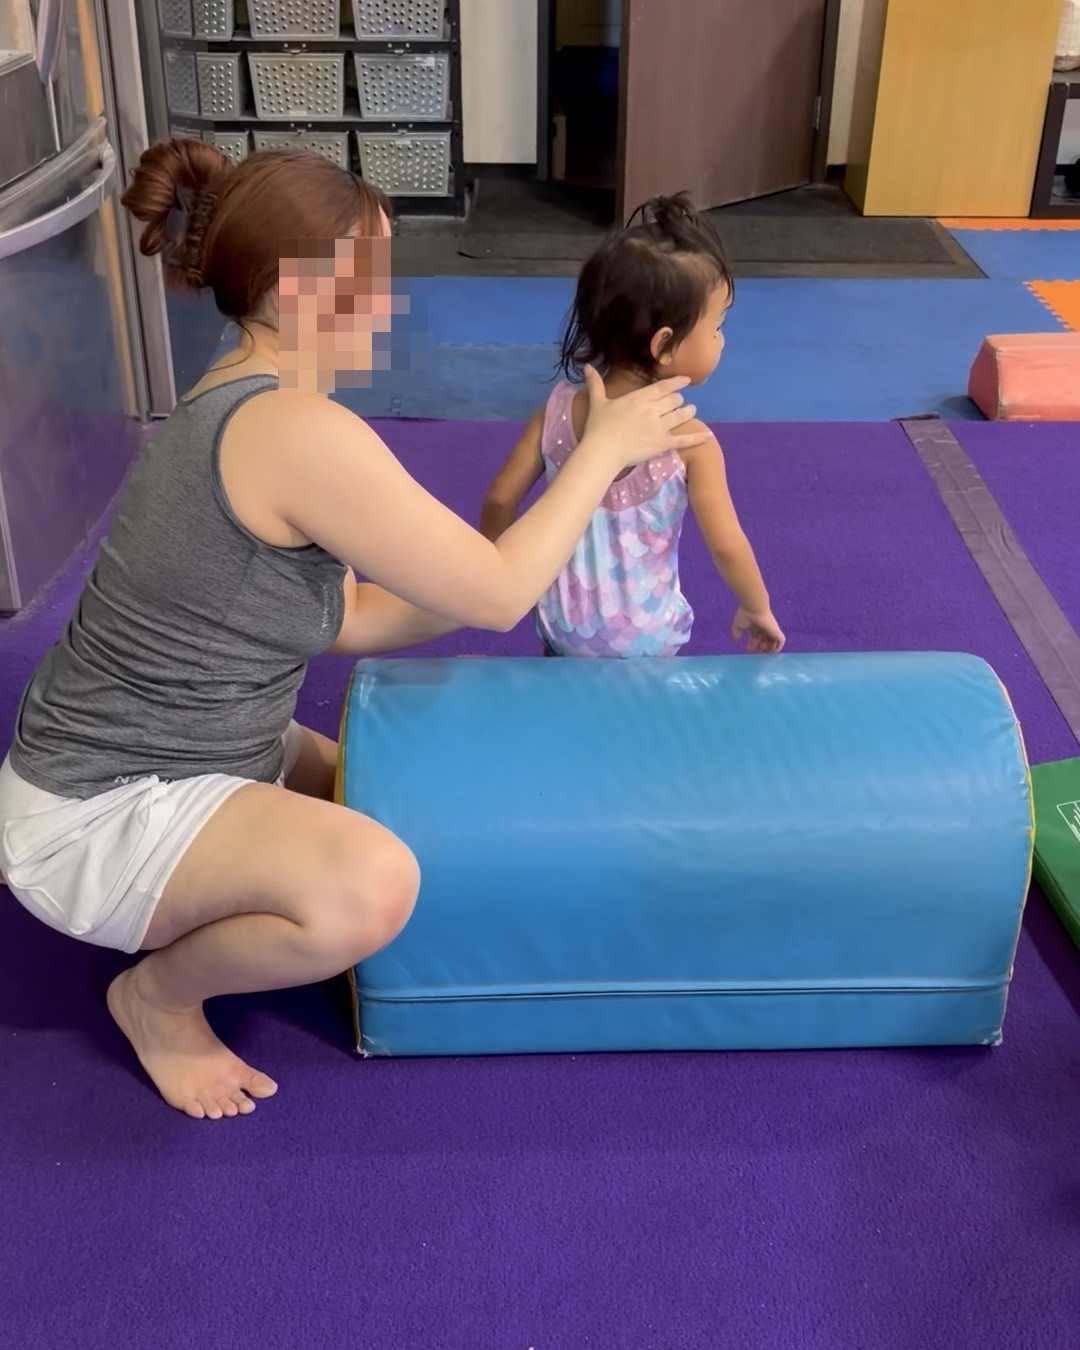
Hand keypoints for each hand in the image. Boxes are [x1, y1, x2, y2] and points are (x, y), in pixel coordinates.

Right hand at [581, 365, 710, 470]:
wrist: (602, 451)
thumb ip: (596, 384)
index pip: (664, 387)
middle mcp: (653, 409)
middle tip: (679, 403)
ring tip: (691, 411)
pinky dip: (697, 437)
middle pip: (675, 400)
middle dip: (678, 400)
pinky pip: (684, 440)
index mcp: (640, 398)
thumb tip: (587, 367)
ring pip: (682, 415)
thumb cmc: (598, 427)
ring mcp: (660, 427)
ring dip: (688, 412)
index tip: (685, 381)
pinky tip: (707, 435)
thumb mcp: (598, 403)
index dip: (677, 382)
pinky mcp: (663, 444)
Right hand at [732, 606, 784, 652]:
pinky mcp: (777, 631)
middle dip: (759, 648)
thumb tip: (736, 640)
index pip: (755, 637)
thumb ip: (736, 632)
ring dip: (768, 650)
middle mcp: (764, 628)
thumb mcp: (738, 625)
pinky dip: (778, 648)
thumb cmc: (746, 615)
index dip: (752, 644)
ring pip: (773, 642)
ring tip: (762, 655)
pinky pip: (781, 641)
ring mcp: (771, 630)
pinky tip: (771, 652)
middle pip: (764, 640)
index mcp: (755, 626)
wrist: (754, 608)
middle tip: (755, 655)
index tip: (746, 651)